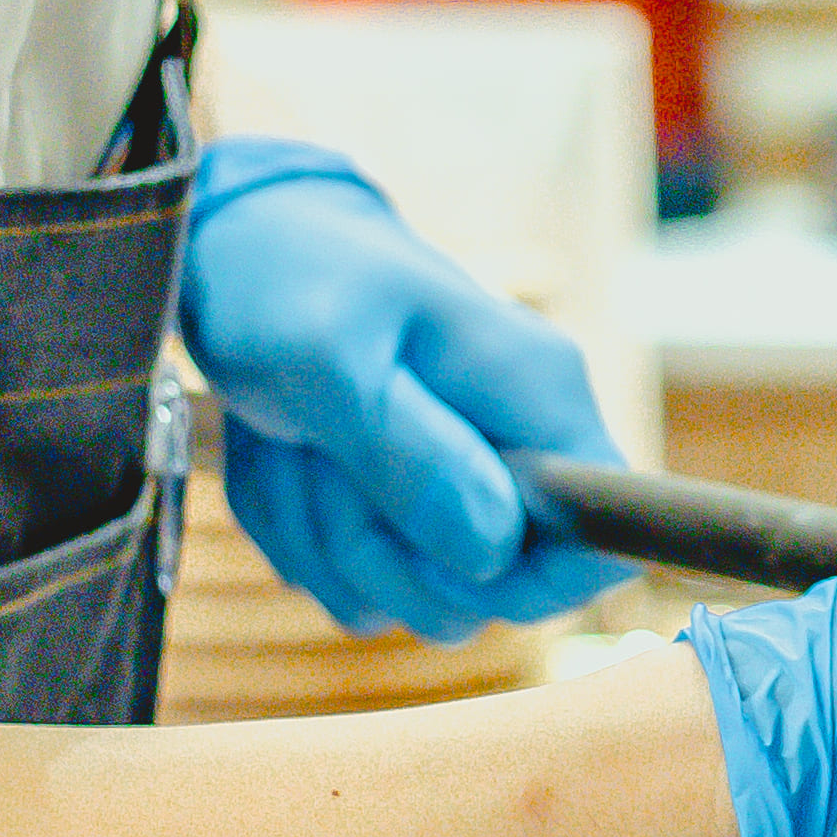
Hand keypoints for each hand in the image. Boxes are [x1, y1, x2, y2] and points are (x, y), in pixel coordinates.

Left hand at [176, 139, 627, 640]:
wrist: (235, 244)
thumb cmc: (286, 280)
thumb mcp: (327, 357)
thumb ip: (409, 453)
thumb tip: (490, 548)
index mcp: (538, 395)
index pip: (600, 540)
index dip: (517, 579)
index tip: (421, 540)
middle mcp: (520, 443)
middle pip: (488, 590)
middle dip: (379, 552)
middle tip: (318, 461)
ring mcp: (465, 477)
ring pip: (410, 592)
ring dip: (321, 536)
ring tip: (291, 442)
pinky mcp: (407, 501)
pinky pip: (360, 577)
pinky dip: (300, 531)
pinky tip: (282, 457)